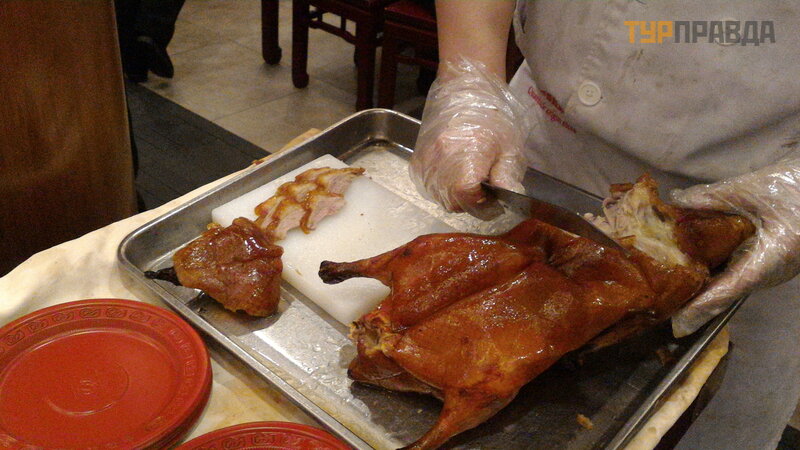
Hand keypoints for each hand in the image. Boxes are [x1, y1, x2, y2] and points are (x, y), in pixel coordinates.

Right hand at [410, 57, 530, 218]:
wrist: (466, 92)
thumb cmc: (492, 116)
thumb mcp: (509, 146)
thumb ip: (507, 175)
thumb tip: (509, 196)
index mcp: (466, 154)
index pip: (467, 196)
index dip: (482, 204)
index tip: (493, 199)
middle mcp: (441, 159)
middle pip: (453, 201)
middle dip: (471, 202)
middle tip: (484, 190)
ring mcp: (426, 159)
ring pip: (439, 196)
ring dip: (455, 197)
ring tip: (470, 181)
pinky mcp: (418, 159)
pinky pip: (427, 186)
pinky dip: (441, 188)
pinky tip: (454, 177)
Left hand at [669, 158, 799, 336]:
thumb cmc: (796, 184)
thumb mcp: (752, 188)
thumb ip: (712, 197)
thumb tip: (677, 201)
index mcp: (773, 256)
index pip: (731, 289)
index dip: (703, 306)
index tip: (679, 323)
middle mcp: (776, 270)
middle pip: (730, 292)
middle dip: (698, 303)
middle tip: (666, 310)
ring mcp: (778, 267)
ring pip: (736, 284)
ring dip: (707, 290)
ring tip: (673, 296)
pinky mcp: (776, 258)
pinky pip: (743, 272)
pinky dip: (718, 275)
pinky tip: (695, 269)